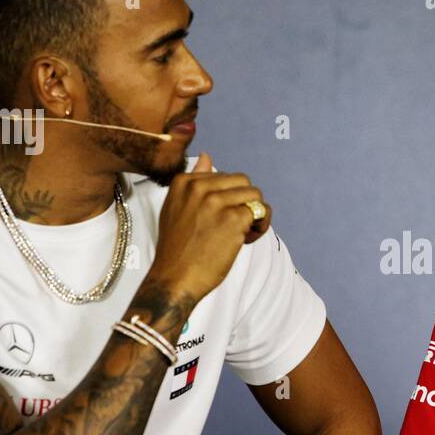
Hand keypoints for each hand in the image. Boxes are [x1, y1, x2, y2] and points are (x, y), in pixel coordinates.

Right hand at [147, 152, 272, 299]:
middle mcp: (199, 188)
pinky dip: (261, 226)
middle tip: (237, 223)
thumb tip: (207, 156)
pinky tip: (248, 238)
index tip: (220, 216)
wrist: (174, 279)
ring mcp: (216, 202)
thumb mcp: (176, 208)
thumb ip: (193, 181)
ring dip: (256, 213)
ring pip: (254, 194)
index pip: (222, 176)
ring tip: (245, 231)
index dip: (228, 197)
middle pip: (242, 181)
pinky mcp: (233, 219)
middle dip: (245, 201)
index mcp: (184, 182)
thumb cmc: (177, 249)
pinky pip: (260, 211)